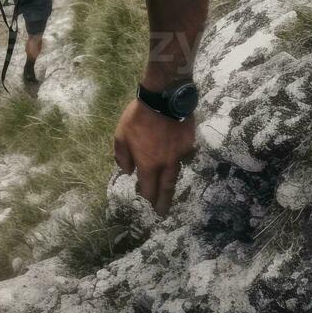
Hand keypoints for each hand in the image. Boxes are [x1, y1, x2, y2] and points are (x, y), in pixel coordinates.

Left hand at [112, 98, 195, 216]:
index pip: (149, 189)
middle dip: (164, 203)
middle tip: (163, 214)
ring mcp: (180, 155)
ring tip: (169, 194)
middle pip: (166, 188)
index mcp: (148, 164)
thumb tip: (127, 171)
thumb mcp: (121, 135)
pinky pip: (184, 157)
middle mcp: (166, 164)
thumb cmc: (138, 117)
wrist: (164, 98)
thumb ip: (123, 156)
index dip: (148, 199)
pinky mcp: (189, 144)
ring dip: (171, 186)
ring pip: (176, 174)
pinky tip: (177, 161)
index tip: (148, 208)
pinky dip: (179, 162)